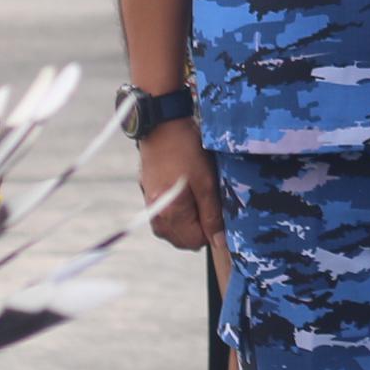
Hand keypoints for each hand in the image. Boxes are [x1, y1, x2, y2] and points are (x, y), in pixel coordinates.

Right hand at [138, 115, 222, 252]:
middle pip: (184, 239)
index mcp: (170, 216)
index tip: (219, 209)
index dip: (212, 230)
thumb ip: (212, 214)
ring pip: (176, 229)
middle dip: (201, 227)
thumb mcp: (206, 181)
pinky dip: (181, 211)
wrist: (162, 126)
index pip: (195, 243)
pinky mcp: (150, 198)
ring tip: (200, 193)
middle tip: (210, 199)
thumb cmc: (186, 151)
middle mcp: (156, 217)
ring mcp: (150, 208)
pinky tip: (189, 190)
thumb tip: (219, 242)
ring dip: (191, 219)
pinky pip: (168, 217)